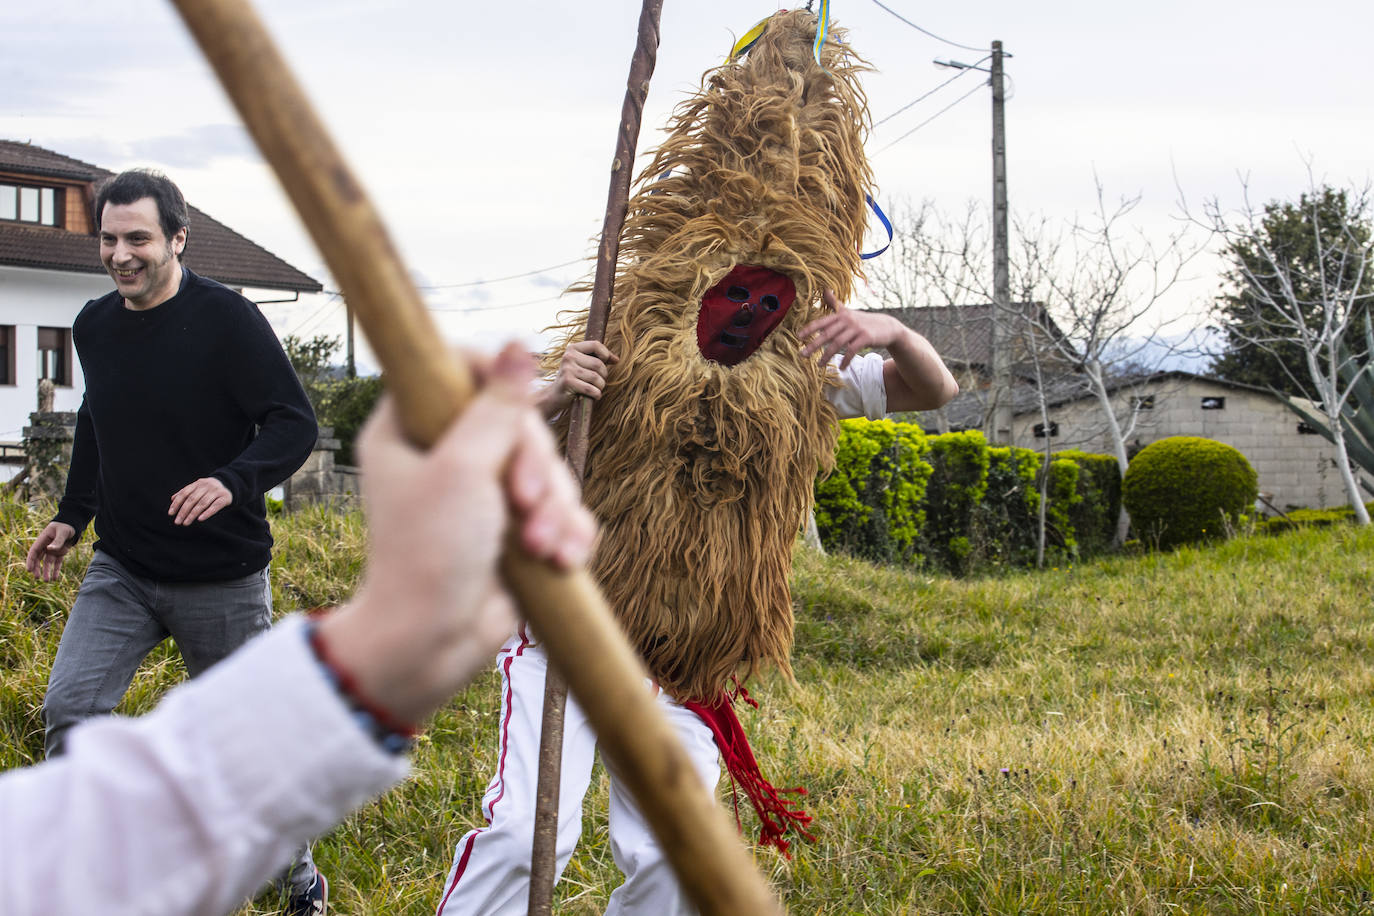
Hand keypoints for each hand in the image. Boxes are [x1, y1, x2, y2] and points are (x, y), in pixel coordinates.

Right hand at [25, 521, 77, 581]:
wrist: (74, 525)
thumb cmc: (66, 526)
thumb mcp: (62, 532)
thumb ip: (57, 541)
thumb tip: (49, 549)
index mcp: (43, 540)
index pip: (34, 552)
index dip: (30, 561)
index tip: (28, 569)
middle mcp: (46, 546)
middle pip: (38, 559)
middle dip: (37, 568)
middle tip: (37, 577)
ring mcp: (53, 550)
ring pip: (47, 563)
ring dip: (46, 571)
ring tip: (46, 581)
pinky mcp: (60, 553)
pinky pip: (57, 563)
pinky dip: (56, 570)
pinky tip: (55, 578)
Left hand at [169, 477, 232, 525]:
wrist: (230, 485)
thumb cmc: (210, 490)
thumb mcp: (198, 488)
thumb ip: (186, 492)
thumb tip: (172, 499)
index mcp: (198, 483)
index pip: (185, 493)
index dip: (177, 503)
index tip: (171, 513)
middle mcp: (207, 486)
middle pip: (192, 499)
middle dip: (183, 511)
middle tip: (177, 522)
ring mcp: (216, 491)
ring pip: (202, 504)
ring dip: (192, 514)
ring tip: (185, 523)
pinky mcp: (225, 497)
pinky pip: (215, 506)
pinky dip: (207, 513)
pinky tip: (200, 519)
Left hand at [320, 343, 596, 724]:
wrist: (431, 644)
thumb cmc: (428, 554)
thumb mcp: (462, 471)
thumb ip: (496, 409)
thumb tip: (520, 343)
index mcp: (409, 429)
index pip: (456, 370)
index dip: (494, 377)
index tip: (518, 402)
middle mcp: (447, 455)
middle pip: (519, 422)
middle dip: (537, 466)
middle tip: (526, 503)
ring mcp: (485, 493)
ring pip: (549, 469)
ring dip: (556, 510)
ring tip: (542, 548)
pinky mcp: (516, 529)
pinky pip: (562, 511)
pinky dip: (568, 533)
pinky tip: (563, 560)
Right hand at [537, 339, 618, 417]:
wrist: (556, 394)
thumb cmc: (574, 378)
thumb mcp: (584, 365)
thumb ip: (599, 359)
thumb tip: (616, 359)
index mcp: (573, 348)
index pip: (596, 345)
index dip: (606, 354)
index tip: (608, 362)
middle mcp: (568, 356)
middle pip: (598, 364)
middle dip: (604, 375)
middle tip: (599, 381)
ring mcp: (567, 369)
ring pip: (596, 377)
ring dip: (600, 386)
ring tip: (596, 389)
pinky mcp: (567, 382)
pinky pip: (591, 389)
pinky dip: (596, 394)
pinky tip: (594, 396)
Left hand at [799, 290, 905, 369]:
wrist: (887, 327)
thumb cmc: (863, 321)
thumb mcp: (849, 311)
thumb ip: (835, 303)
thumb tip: (825, 290)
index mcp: (840, 315)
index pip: (822, 322)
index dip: (809, 328)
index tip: (798, 336)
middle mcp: (847, 320)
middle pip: (827, 334)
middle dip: (813, 345)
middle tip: (802, 355)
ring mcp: (857, 329)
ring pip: (838, 343)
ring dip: (827, 355)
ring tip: (819, 365)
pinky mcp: (866, 337)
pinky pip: (852, 350)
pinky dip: (845, 360)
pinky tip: (841, 368)